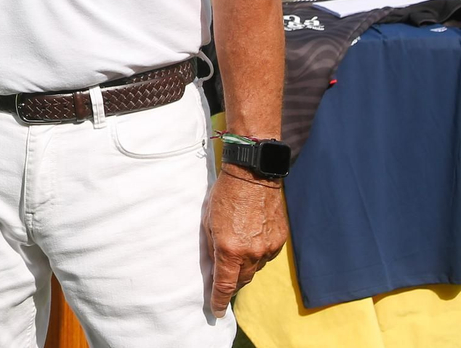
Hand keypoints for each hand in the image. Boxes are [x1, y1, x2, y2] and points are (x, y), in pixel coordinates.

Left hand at [205, 167, 287, 314]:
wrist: (253, 175)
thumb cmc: (224, 195)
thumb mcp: (207, 222)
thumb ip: (209, 250)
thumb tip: (210, 272)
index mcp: (229, 249)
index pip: (225, 285)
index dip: (219, 300)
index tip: (216, 311)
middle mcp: (251, 253)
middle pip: (242, 280)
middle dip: (232, 283)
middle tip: (224, 281)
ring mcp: (268, 248)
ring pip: (255, 268)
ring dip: (244, 266)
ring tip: (236, 250)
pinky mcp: (280, 240)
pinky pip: (266, 256)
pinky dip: (257, 254)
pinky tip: (250, 239)